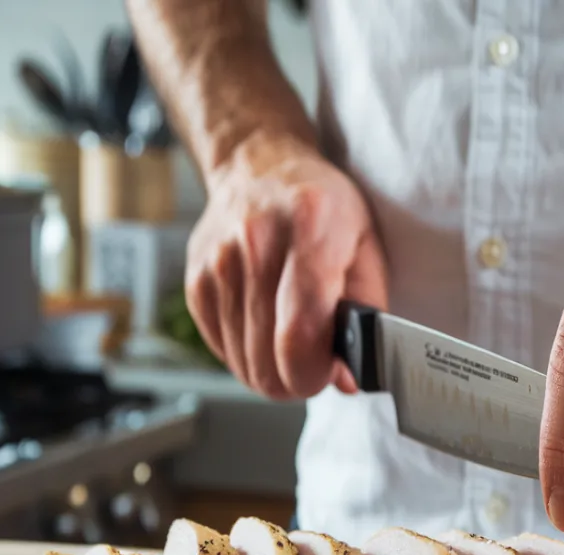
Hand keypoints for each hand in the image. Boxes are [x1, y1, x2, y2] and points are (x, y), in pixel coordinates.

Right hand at [186, 134, 388, 399]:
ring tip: (293, 342)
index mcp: (309, 230)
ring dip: (272, 371)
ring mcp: (217, 265)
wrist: (260, 166)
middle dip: (296, 380)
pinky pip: (222, 350)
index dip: (315, 374)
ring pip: (243, 365)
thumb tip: (348, 377)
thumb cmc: (323, 208)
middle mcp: (256, 245)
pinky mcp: (196, 283)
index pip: (298, 336)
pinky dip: (248, 354)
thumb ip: (368, 312)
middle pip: (267, 362)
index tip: (328, 373)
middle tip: (315, 362)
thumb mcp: (366, 246)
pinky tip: (266, 327)